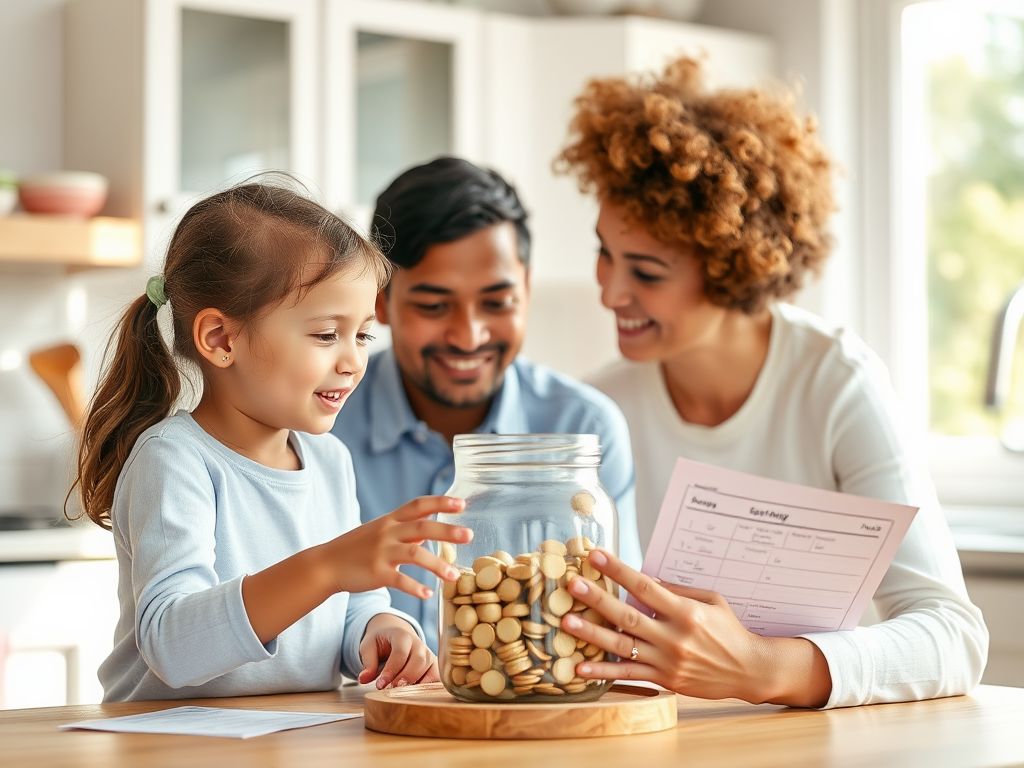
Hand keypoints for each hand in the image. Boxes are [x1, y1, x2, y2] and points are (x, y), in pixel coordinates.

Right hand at [322, 495, 471, 598]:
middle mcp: (387, 532)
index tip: (462, 503)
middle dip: (447, 530)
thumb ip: (404, 529)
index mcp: (390, 520)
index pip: (419, 505)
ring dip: (437, 565)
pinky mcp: (376, 573)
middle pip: (422, 527)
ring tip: (455, 576)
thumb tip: (429, 530)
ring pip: (415, 554)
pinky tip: (428, 594)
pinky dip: (415, 588)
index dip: (441, 502)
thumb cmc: (356, 547)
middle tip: (469, 535)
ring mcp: (381, 552)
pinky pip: (400, 580)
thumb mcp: (380, 531)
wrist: (326, 564)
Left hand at [359, 613, 438, 688]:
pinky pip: (436, 675)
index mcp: (402, 635)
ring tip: (402, 693)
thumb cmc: (381, 642)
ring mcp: (428, 654)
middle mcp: (418, 643)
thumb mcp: (368, 647)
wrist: (394, 635)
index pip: (400, 652)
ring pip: (428, 668)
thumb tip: (364, 679)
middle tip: (392, 689)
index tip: (380, 684)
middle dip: (406, 677)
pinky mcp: (433, 665)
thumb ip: (368, 662)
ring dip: (416, 683)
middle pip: (418, 660)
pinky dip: (429, 685)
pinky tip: (416, 694)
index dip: (391, 670)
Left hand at [560, 549, 831, 706]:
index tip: (596, 556)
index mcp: (686, 612)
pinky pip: (628, 676)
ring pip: (622, 647)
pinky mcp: (664, 680)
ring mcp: (667, 661)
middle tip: (573, 585)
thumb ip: (677, 590)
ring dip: (592, 635)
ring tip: (568, 621)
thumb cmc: (729, 630)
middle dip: (598, 599)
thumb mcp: (711, 600)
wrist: (749, 670)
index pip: (645, 587)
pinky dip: (603, 673)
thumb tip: (644, 578)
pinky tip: (580, 669)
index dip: (618, 571)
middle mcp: (673, 637)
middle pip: (628, 616)